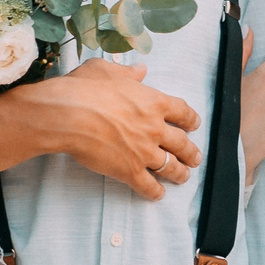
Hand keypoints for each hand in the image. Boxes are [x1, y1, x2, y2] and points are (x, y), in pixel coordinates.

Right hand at [0, 56, 200, 198]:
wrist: (69, 115)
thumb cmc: (84, 90)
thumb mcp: (105, 71)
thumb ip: (127, 72)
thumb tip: (140, 70)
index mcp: (153, 102)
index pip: (182, 112)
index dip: (191, 119)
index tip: (194, 124)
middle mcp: (154, 128)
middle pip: (182, 143)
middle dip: (191, 152)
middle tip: (195, 157)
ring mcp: (144, 151)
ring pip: (170, 166)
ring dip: (179, 173)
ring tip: (183, 176)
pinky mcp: (129, 171)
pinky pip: (148, 185)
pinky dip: (155, 191)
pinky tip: (158, 194)